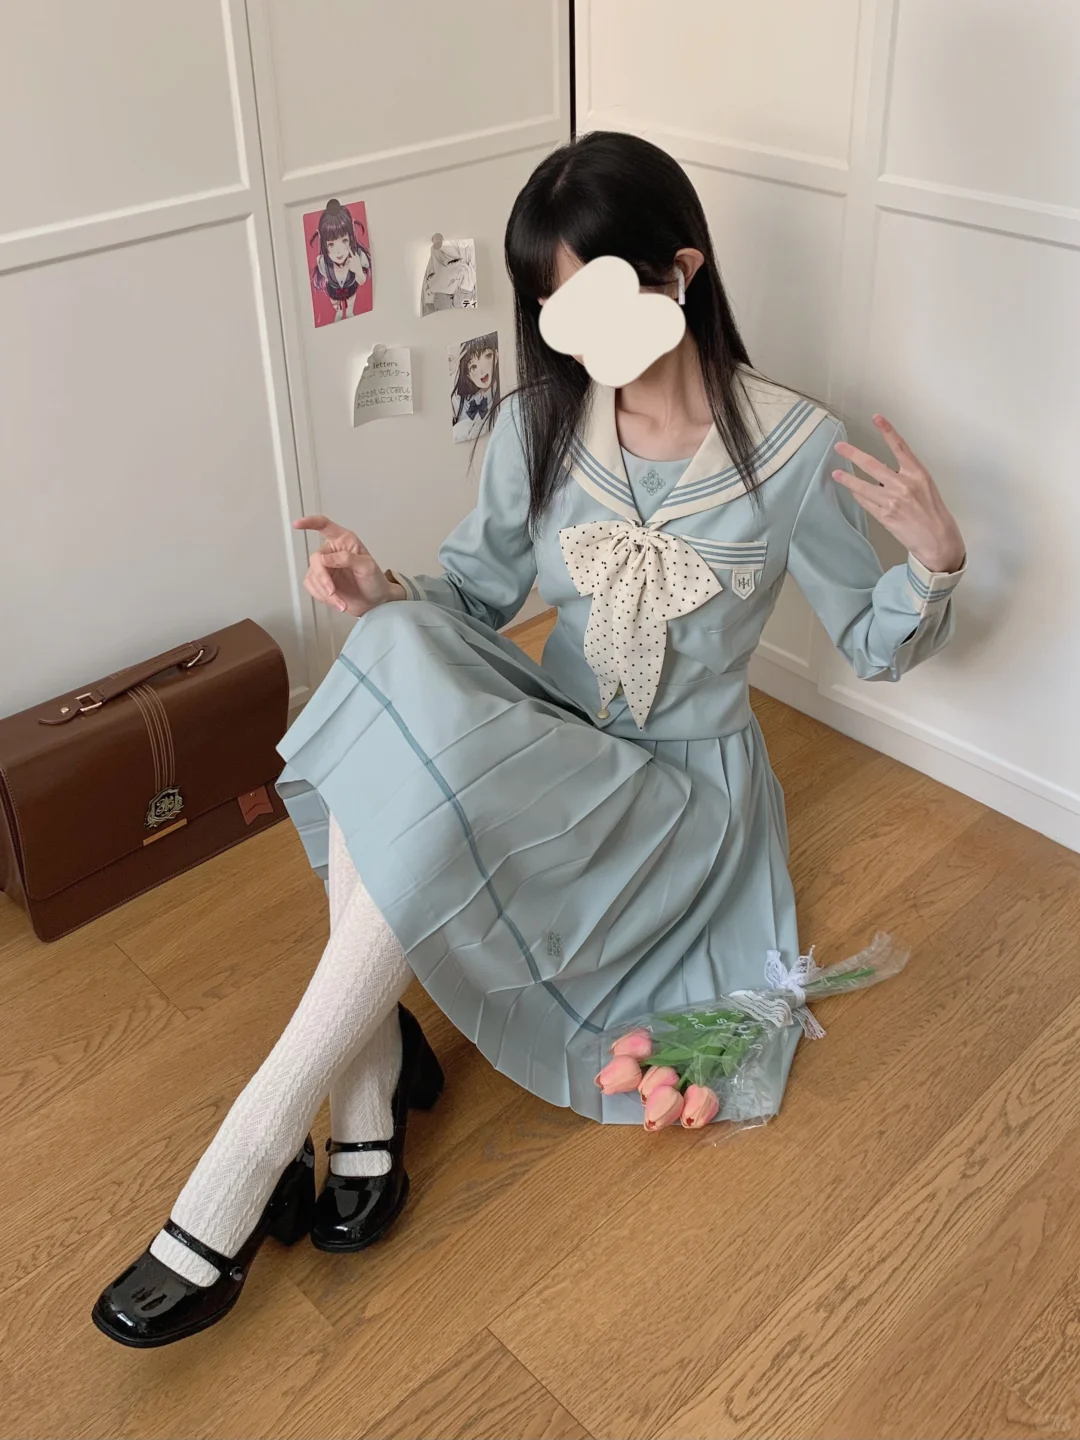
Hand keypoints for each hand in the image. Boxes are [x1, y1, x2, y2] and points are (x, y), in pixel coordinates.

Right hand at [294, 515, 403, 615]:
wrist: (375, 602)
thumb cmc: (375, 580)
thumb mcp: (367, 567)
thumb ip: (347, 559)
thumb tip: (326, 558)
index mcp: (344, 541)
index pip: (324, 526)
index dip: (310, 523)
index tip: (297, 524)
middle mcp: (332, 552)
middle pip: (315, 559)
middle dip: (322, 578)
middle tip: (332, 591)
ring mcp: (325, 567)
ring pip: (312, 577)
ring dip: (324, 593)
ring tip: (340, 602)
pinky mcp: (321, 582)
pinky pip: (311, 587)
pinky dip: (322, 597)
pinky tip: (336, 602)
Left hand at [832, 417, 965, 573]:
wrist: (937, 539)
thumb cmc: (933, 512)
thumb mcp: (924, 486)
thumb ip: (904, 475)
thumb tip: (880, 471)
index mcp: (917, 473)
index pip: (900, 446)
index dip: (887, 431)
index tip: (877, 418)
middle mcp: (904, 484)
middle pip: (873, 464)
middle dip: (853, 454)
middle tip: (840, 447)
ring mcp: (893, 500)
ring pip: (863, 486)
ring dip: (847, 479)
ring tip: (836, 473)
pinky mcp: (885, 515)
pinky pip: (866, 502)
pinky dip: (858, 496)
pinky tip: (851, 491)